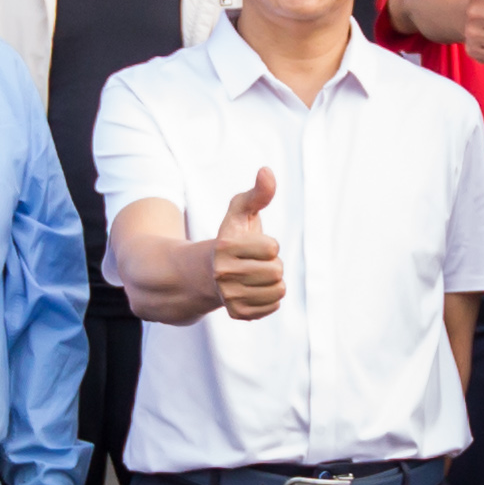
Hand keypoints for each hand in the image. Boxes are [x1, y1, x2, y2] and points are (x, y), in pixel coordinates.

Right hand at [209, 168, 285, 320]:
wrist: (205, 275)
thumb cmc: (229, 240)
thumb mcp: (239, 214)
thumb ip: (257, 194)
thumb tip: (267, 171)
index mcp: (224, 248)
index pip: (272, 248)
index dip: (268, 245)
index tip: (253, 246)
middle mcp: (223, 274)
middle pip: (276, 271)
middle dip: (272, 264)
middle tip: (254, 262)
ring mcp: (229, 296)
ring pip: (278, 290)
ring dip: (273, 282)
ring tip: (255, 276)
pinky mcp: (238, 313)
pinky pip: (274, 306)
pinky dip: (270, 298)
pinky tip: (254, 290)